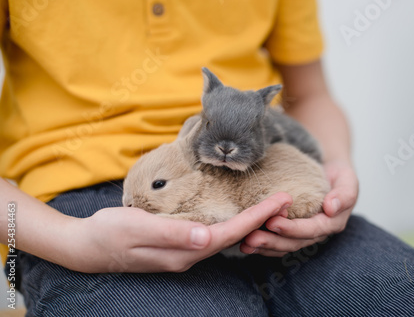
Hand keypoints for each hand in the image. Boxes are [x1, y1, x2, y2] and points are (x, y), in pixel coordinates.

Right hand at [64, 193, 291, 272]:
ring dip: (251, 221)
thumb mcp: (137, 229)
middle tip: (286, 200)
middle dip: (262, 219)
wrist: (86, 245)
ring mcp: (185, 250)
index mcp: (185, 251)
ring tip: (270, 206)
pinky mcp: (179, 242)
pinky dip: (232, 222)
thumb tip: (206, 237)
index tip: (280, 202)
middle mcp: (190, 253)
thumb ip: (173, 234)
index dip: (257, 218)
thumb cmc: (110, 233)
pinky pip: (214, 233)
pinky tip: (238, 214)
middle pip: (235, 236)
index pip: (231, 234)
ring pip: (227, 236)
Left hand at [240, 160, 358, 256]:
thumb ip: (345, 194)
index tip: (273, 222)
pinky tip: (245, 241)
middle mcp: (316, 233)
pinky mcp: (290, 230)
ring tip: (245, 243)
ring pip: (283, 245)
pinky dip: (262, 243)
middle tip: (251, 237)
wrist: (329, 171)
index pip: (311, 230)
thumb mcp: (348, 179)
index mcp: (332, 223)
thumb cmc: (339, 175)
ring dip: (263, 246)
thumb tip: (331, 207)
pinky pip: (276, 241)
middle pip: (294, 242)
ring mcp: (302, 234)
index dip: (292, 229)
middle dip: (272, 241)